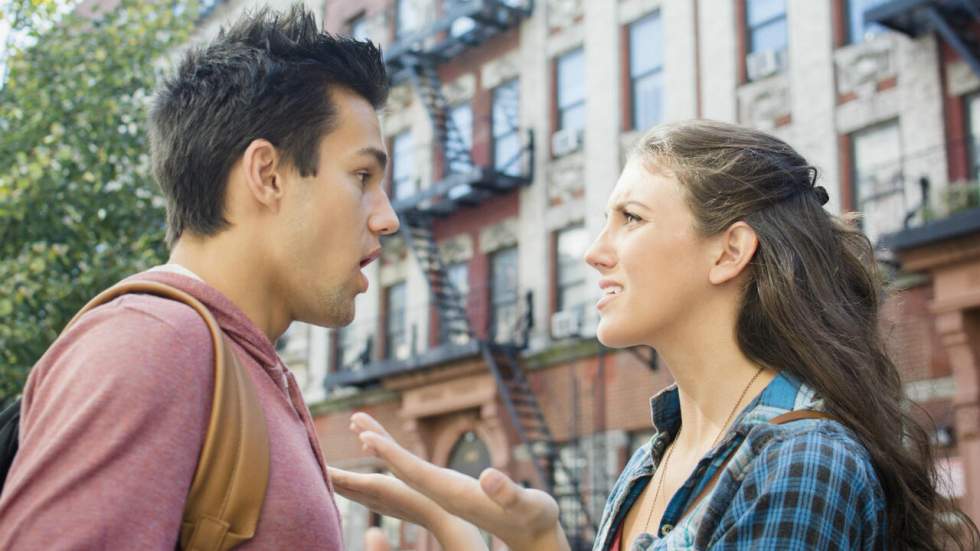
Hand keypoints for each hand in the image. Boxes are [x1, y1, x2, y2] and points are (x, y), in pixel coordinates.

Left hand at [350, 412, 568, 550]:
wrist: (535, 537)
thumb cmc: (535, 519)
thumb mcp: (528, 505)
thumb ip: (508, 493)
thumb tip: (490, 478)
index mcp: (456, 496)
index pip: (416, 473)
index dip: (392, 456)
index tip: (368, 439)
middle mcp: (445, 496)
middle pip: (404, 470)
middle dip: (380, 448)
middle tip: (357, 422)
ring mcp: (447, 495)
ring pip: (408, 470)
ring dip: (387, 450)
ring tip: (365, 429)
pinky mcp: (453, 492)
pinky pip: (419, 473)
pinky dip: (402, 458)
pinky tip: (393, 451)